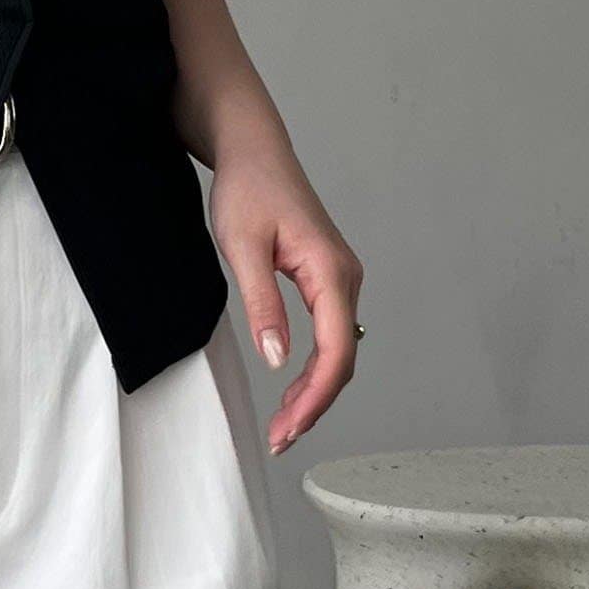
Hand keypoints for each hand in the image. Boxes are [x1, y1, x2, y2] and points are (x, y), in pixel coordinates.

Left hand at [208, 139, 363, 454]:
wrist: (252, 149)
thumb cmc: (248, 188)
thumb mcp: (243, 247)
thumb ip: (262, 305)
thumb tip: (278, 360)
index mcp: (331, 272)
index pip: (335, 353)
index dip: (314, 399)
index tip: (288, 429)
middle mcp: (346, 278)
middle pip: (342, 359)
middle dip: (314, 405)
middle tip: (280, 439)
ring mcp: (339, 278)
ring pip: (338, 349)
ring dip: (314, 390)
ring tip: (283, 425)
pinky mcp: (325, 277)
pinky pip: (329, 333)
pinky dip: (314, 367)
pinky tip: (292, 387)